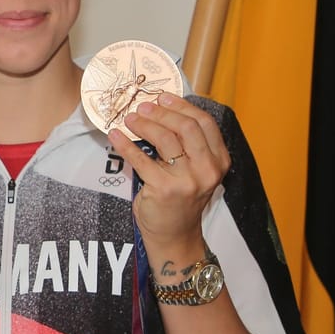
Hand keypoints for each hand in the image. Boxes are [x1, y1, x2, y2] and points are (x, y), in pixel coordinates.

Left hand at [109, 93, 230, 257]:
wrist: (175, 235)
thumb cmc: (181, 199)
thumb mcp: (195, 171)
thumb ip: (188, 147)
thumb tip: (161, 112)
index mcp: (219, 161)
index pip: (205, 123)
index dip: (182, 106)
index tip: (163, 98)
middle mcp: (208, 169)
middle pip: (186, 127)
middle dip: (161, 112)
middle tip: (142, 107)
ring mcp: (187, 180)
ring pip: (165, 139)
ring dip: (143, 124)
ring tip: (130, 119)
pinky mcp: (164, 189)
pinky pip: (140, 159)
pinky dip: (125, 144)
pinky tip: (115, 136)